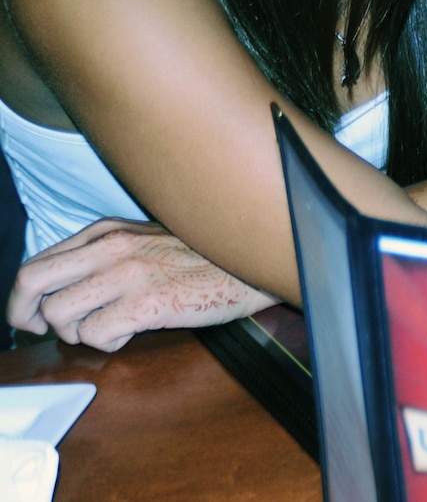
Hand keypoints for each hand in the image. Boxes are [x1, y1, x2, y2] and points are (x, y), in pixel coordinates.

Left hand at [7, 219, 277, 350]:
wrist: (254, 263)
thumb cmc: (206, 257)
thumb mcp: (149, 241)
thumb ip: (108, 253)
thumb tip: (68, 287)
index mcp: (109, 231)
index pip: (39, 261)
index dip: (24, 296)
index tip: (33, 315)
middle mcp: (112, 246)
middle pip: (31, 282)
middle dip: (24, 314)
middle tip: (41, 331)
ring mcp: (128, 274)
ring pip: (59, 314)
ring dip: (75, 333)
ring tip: (105, 330)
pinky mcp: (147, 303)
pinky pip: (94, 335)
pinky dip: (106, 343)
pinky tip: (130, 334)